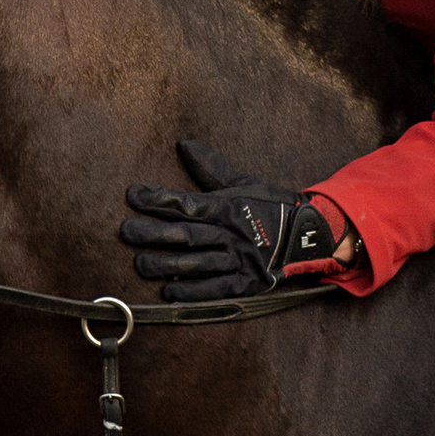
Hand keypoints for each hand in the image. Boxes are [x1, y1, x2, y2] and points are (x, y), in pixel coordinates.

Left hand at [119, 138, 353, 299]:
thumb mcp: (243, 183)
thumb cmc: (269, 207)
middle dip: (154, 233)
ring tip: (139, 264)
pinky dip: (192, 291)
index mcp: (228, 207)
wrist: (308, 236)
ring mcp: (238, 260)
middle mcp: (231, 233)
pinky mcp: (246, 283)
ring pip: (197, 263)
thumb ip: (210, 168)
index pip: (187, 203)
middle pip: (187, 234)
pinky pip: (216, 289)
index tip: (132, 195)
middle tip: (126, 231)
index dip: (158, 199)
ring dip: (167, 265)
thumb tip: (183, 144)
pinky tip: (169, 291)